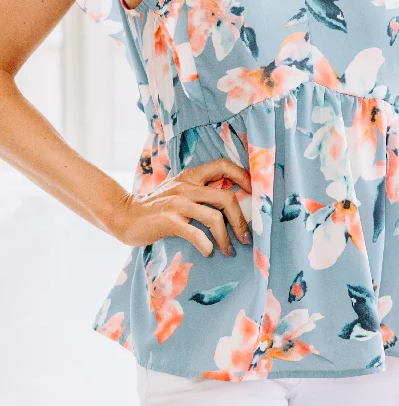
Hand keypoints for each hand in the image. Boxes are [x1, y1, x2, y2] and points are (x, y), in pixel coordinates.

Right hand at [111, 158, 252, 256]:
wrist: (124, 216)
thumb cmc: (156, 207)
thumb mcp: (179, 191)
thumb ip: (199, 191)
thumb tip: (230, 202)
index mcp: (191, 176)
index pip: (223, 165)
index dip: (243, 176)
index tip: (254, 193)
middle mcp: (186, 186)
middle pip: (226, 197)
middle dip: (241, 220)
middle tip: (246, 237)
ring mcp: (177, 203)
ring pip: (214, 217)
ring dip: (226, 238)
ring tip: (229, 251)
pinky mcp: (168, 221)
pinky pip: (196, 233)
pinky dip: (207, 246)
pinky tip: (208, 252)